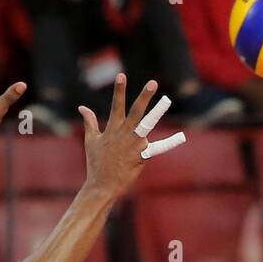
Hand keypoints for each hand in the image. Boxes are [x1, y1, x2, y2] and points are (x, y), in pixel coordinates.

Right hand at [78, 74, 160, 198]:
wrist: (101, 187)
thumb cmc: (96, 164)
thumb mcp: (91, 141)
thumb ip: (89, 122)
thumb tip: (82, 107)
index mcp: (112, 130)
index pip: (116, 106)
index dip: (119, 90)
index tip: (121, 75)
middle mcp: (123, 135)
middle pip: (135, 111)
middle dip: (143, 96)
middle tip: (153, 83)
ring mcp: (132, 145)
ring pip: (146, 125)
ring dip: (156, 112)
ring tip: (167, 100)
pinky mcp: (140, 157)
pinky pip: (156, 149)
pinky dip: (169, 143)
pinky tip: (180, 137)